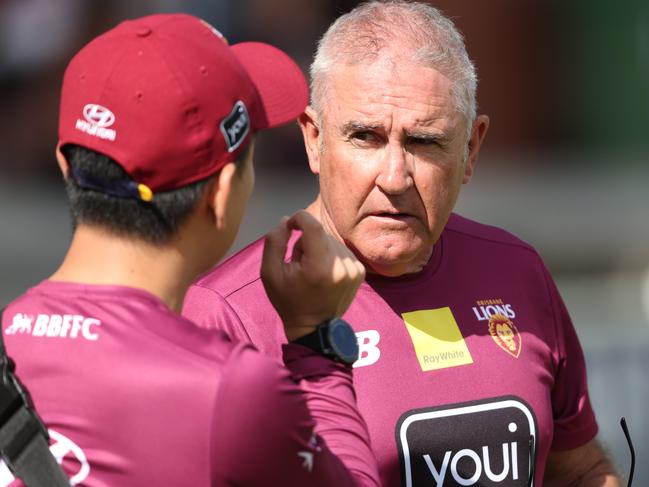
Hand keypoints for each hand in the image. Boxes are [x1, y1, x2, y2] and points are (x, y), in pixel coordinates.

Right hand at [261, 210, 364, 340]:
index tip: (290, 226)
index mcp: (318, 266)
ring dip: (319, 248)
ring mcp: (353, 268)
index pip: (313, 225)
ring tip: (312, 270)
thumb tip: (286, 220)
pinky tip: (324, 273)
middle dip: (306, 241)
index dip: (299, 219)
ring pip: (331, 240)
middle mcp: (341, 265)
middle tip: (299, 263)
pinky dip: (330, 256)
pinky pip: (341, 250)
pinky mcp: (360, 271)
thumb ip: (274, 242)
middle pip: (320, 233)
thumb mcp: (270, 273)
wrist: (314, 328)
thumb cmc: (288, 300)